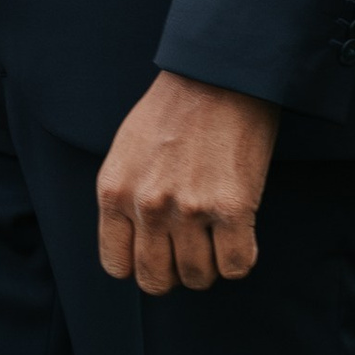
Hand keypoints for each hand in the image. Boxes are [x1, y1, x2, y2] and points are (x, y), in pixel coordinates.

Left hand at [95, 72, 279, 294]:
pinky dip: (239, 259)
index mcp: (115, 191)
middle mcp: (146, 206)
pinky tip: (239, 235)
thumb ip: (126, 195)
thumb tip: (136, 238)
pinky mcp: (231, 208)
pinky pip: (235, 265)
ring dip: (210, 266)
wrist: (218, 74)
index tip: (159, 253)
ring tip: (217, 240)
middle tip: (191, 251)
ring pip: (198, 277)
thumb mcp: (127, 150)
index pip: (117, 265)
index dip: (141, 265)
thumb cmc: (174, 108)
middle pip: (156, 280)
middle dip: (175, 273)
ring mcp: (188, 210)